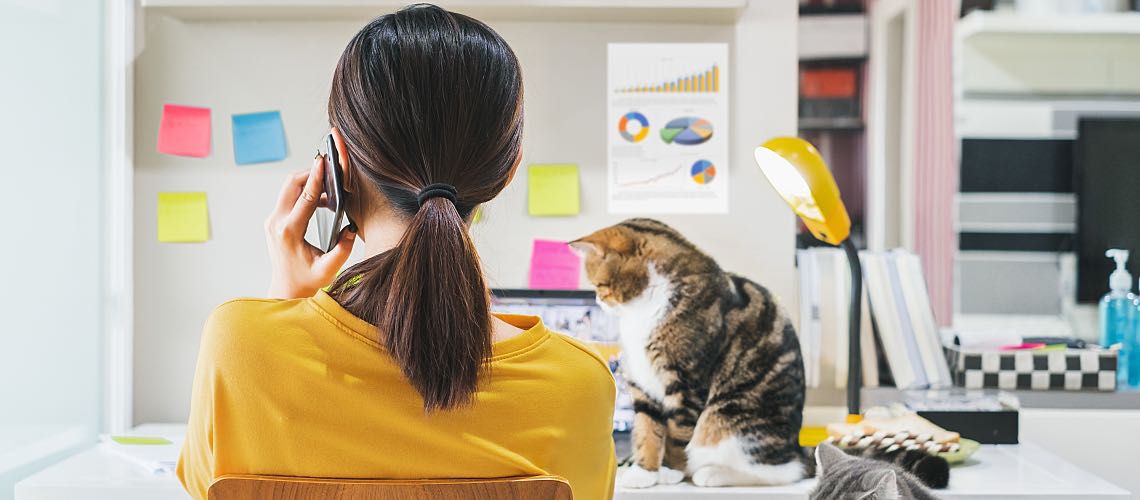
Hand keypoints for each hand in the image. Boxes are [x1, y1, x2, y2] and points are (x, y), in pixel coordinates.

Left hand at [265, 157, 355, 298]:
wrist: (286, 289)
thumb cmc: (307, 280)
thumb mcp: (328, 269)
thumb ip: (343, 249)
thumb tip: (352, 228)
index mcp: (289, 232)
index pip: (305, 197)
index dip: (316, 178)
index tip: (323, 162)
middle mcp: (277, 223)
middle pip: (291, 184)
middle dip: (310, 172)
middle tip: (329, 168)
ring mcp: (273, 220)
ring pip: (289, 188)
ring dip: (307, 181)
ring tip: (329, 186)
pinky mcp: (275, 220)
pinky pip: (289, 197)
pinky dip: (304, 192)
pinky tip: (322, 200)